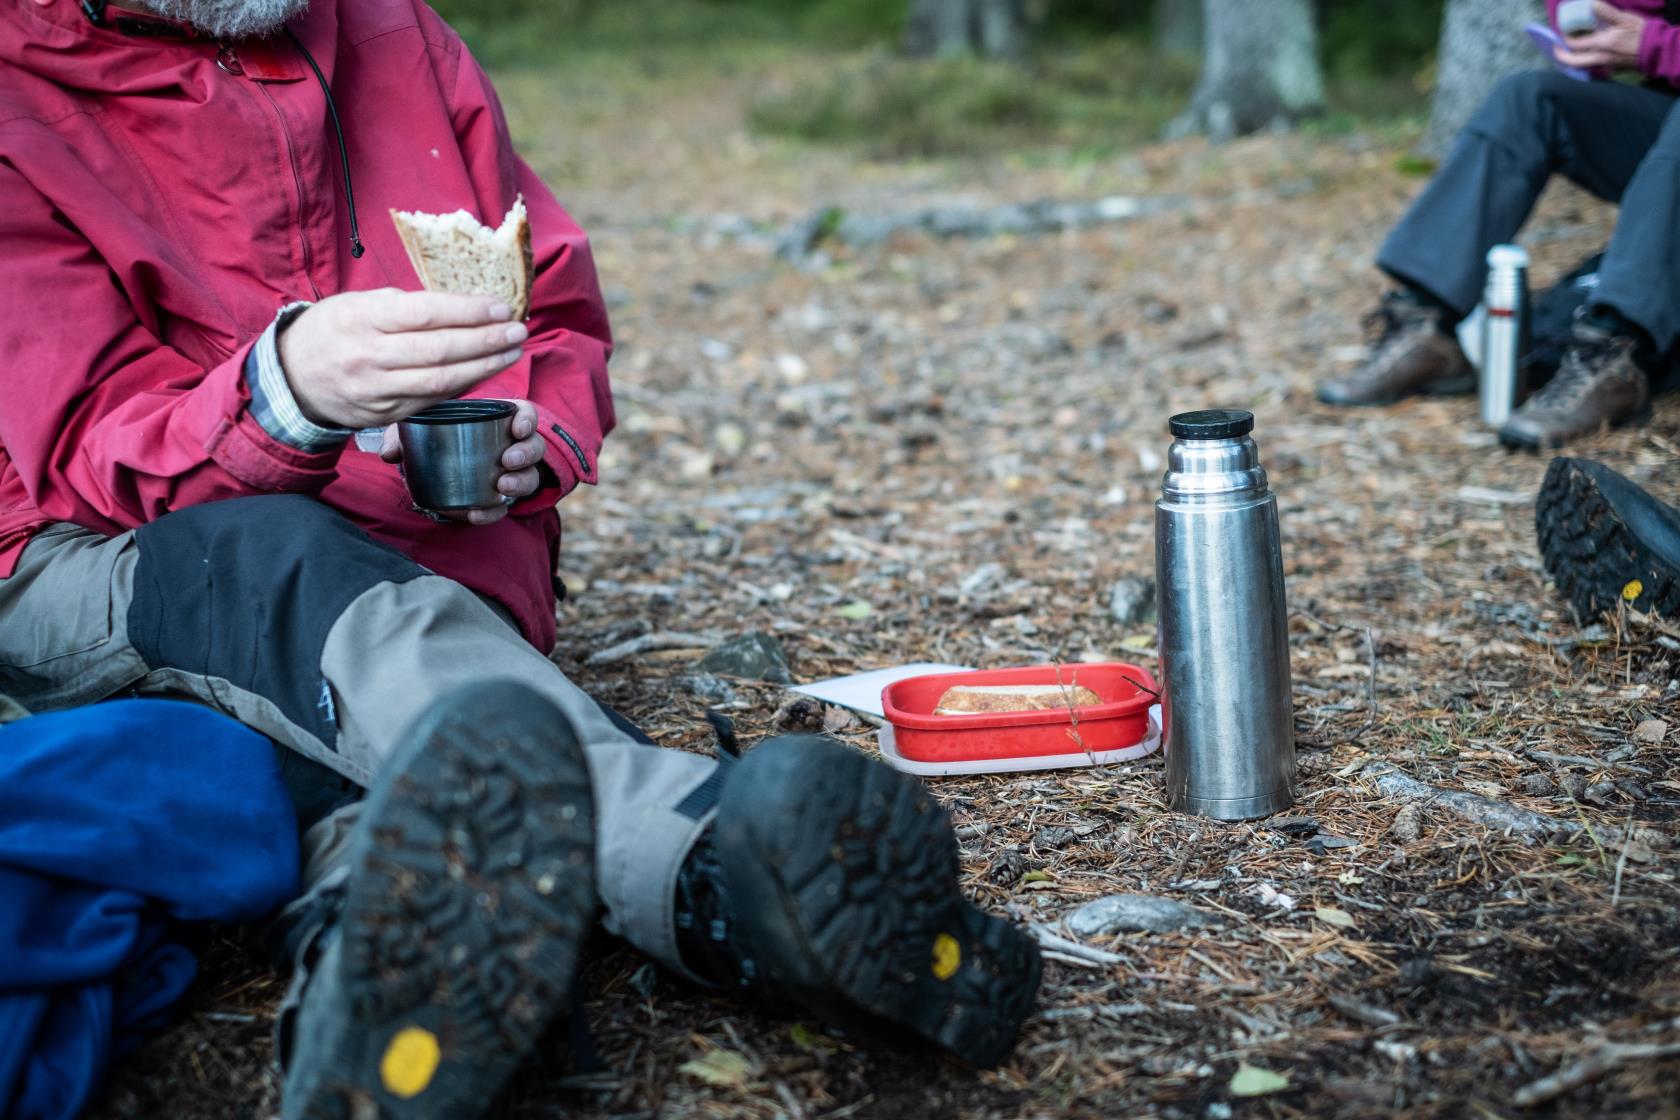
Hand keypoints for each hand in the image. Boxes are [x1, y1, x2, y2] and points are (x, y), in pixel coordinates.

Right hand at [278, 288, 527, 428]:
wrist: (292, 378)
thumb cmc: (333, 330)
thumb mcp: (357, 304)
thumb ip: (403, 305)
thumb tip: (461, 305)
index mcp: (360, 318)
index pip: (424, 313)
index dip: (468, 311)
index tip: (501, 307)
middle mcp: (368, 356)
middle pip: (439, 350)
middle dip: (486, 341)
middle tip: (518, 331)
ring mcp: (376, 389)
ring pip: (440, 381)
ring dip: (484, 367)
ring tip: (512, 352)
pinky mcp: (384, 414)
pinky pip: (432, 401)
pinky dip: (463, 386)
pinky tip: (486, 372)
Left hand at [379, 399, 545, 525]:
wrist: (430, 472)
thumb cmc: (431, 439)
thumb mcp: (415, 431)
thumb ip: (401, 436)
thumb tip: (389, 452)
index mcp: (497, 421)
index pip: (525, 414)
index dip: (527, 420)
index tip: (517, 429)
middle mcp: (510, 447)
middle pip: (534, 447)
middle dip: (526, 454)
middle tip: (507, 461)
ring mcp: (508, 475)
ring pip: (530, 477)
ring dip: (520, 482)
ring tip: (501, 486)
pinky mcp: (497, 500)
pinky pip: (504, 507)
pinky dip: (492, 512)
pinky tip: (477, 514)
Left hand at [1555, 2, 1645, 70]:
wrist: (1656, 50)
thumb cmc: (1641, 33)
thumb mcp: (1624, 19)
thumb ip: (1606, 13)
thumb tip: (1591, 5)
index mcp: (1600, 44)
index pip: (1574, 45)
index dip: (1564, 39)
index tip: (1561, 33)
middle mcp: (1599, 58)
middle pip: (1572, 62)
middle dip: (1561, 55)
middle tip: (1556, 48)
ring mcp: (1604, 66)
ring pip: (1580, 66)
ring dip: (1571, 60)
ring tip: (1567, 52)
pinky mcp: (1610, 69)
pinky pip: (1590, 68)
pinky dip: (1583, 63)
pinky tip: (1583, 56)